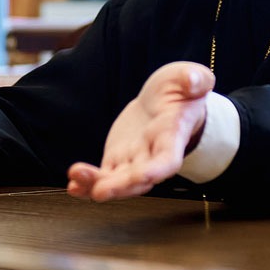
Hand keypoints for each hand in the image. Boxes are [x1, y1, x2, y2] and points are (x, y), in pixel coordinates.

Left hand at [67, 61, 213, 201]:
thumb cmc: (182, 92)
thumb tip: (194, 81)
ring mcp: (135, 159)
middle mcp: (153, 154)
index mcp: (173, 136)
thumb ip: (196, 79)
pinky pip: (104, 175)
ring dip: (97, 185)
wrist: (167, 102)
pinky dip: (88, 182)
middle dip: (119, 186)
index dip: (157, 170)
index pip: (168, 160)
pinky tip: (73, 185)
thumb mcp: (192, 78)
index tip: (143, 176)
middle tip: (98, 191)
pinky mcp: (118, 158)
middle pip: (138, 179)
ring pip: (117, 180)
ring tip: (76, 183)